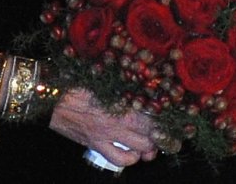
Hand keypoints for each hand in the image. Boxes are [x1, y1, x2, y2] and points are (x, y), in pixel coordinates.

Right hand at [49, 88, 173, 165]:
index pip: (155, 112)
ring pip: (141, 148)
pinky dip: (130, 159)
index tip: (181, 121)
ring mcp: (109, 134)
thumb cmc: (79, 82)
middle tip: (169, 136)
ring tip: (152, 146)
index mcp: (125, 98)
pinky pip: (120, 159)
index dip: (170, 118)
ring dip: (150, 149)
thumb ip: (126, 82)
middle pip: (153, 132)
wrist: (54, 97)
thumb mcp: (106, 78)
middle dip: (164, 137)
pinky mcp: (97, 144)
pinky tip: (133, 155)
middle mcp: (121, 118)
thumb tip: (143, 77)